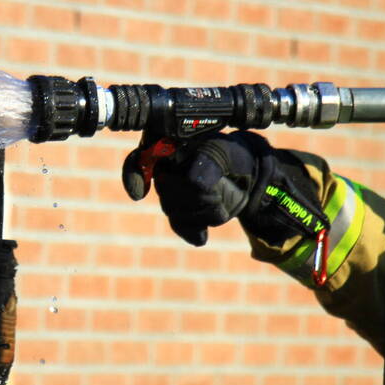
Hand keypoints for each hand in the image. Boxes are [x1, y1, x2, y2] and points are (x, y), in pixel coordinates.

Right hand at [122, 131, 327, 246]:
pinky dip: (194, 231)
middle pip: (165, 191)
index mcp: (169, 148)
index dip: (133, 175)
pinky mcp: (184, 214)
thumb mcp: (225, 154)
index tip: (138, 194)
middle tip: (218, 182)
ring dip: (203, 208)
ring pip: (176, 211)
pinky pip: (182, 226)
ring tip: (222, 195)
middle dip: (192, 193)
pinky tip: (202, 237)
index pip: (140, 160)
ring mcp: (174, 193)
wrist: (251, 176)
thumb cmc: (235, 156)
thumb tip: (193, 182)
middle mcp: (166, 171)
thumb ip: (208, 165)